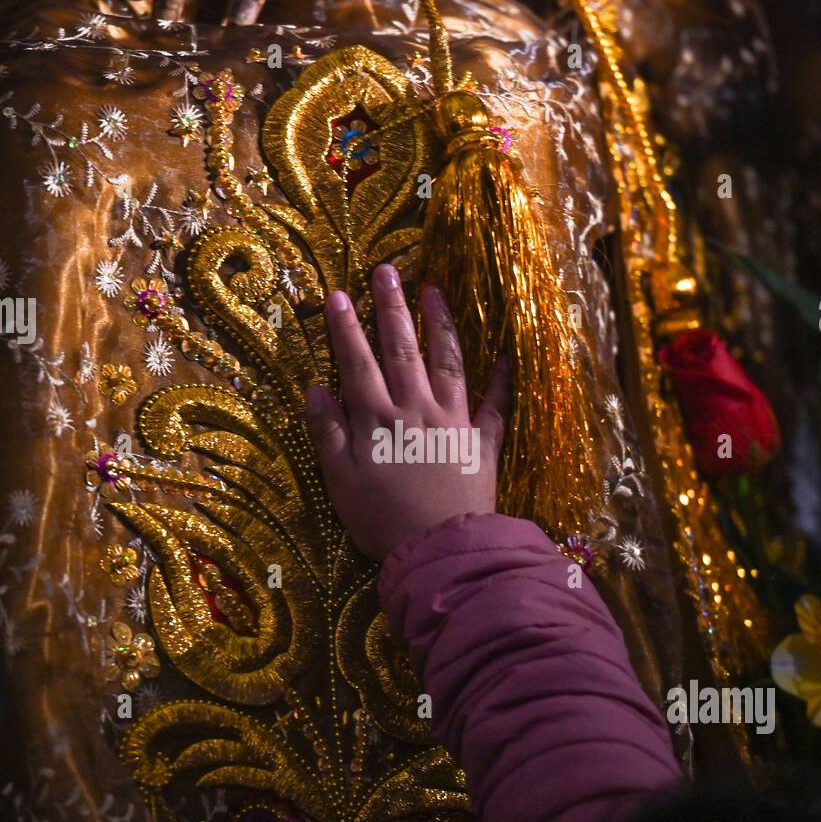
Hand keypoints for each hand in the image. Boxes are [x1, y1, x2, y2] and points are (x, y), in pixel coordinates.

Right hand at [305, 264, 510, 560]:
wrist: (441, 549)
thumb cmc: (383, 522)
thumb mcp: (340, 483)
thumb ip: (328, 433)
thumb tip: (315, 389)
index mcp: (376, 420)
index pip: (357, 363)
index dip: (346, 328)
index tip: (338, 294)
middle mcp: (415, 409)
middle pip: (401, 349)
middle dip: (392, 308)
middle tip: (387, 272)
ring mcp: (453, 421)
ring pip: (446, 362)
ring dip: (440, 325)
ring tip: (435, 291)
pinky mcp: (482, 442)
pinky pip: (494, 405)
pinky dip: (500, 380)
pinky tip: (505, 357)